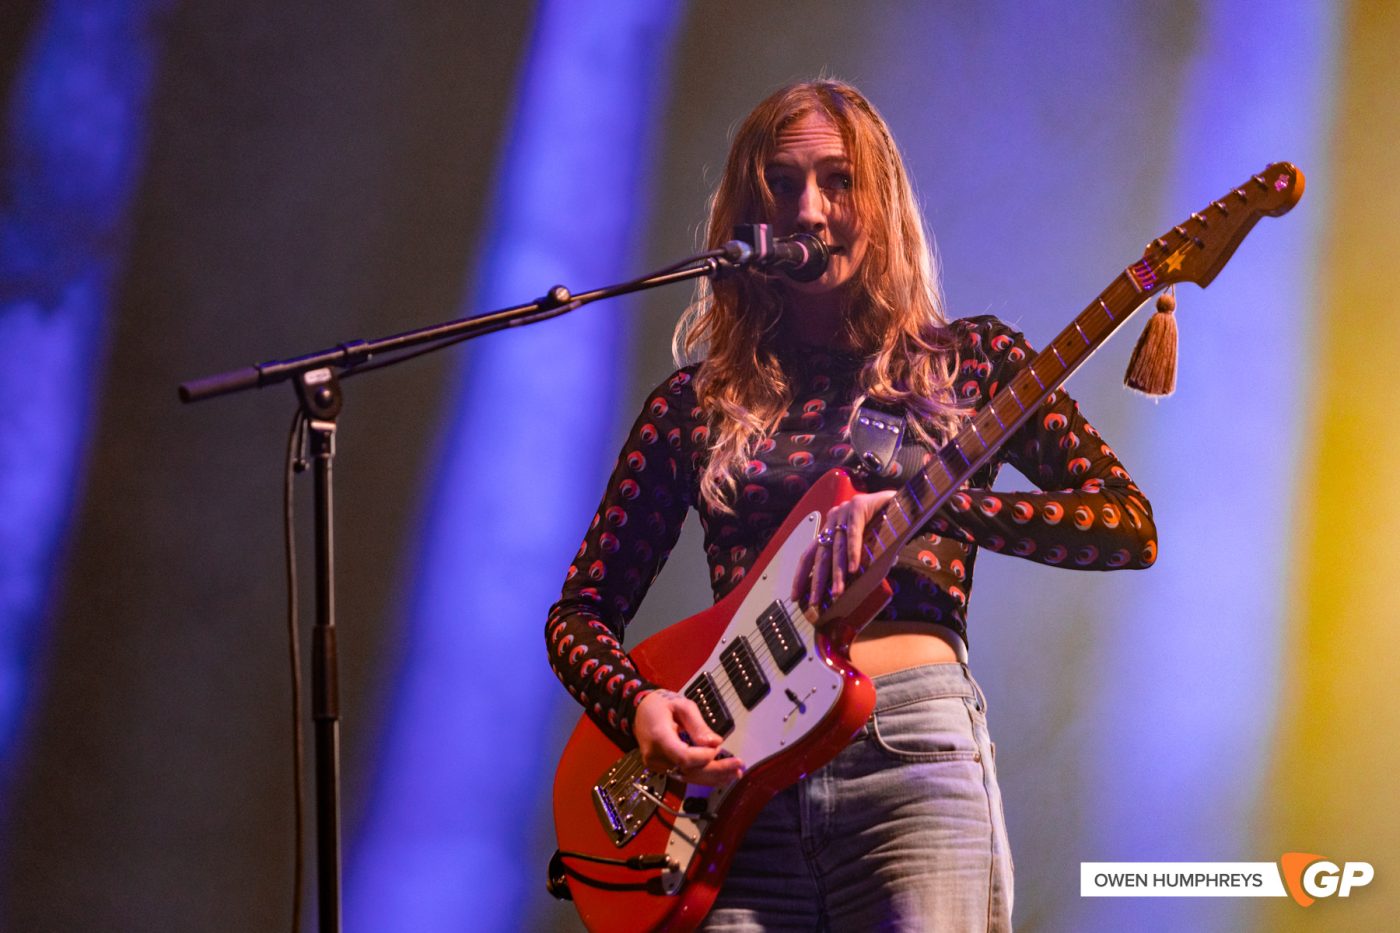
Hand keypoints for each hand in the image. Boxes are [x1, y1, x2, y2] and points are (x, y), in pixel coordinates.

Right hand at [633, 690, 744, 786]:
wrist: (639, 711)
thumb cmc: (661, 705)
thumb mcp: (682, 705)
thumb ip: (698, 725)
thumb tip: (715, 743)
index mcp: (659, 737)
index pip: (683, 756)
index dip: (703, 757)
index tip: (719, 749)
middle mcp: (655, 756)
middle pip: (688, 771)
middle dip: (716, 770)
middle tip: (738, 767)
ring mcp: (656, 765)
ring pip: (688, 777)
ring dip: (713, 777)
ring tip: (735, 774)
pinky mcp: (661, 769)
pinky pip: (684, 775)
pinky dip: (703, 776)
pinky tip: (721, 777)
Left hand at [791, 490, 896, 609]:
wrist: (904, 499)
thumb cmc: (885, 524)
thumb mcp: (866, 546)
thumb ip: (855, 563)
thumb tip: (849, 590)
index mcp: (830, 528)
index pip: (809, 554)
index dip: (802, 575)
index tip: (796, 596)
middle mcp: (833, 519)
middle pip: (820, 554)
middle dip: (817, 580)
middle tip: (815, 601)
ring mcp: (844, 511)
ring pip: (837, 547)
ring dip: (837, 572)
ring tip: (837, 592)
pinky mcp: (858, 507)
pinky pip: (853, 533)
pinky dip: (853, 552)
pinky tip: (854, 569)